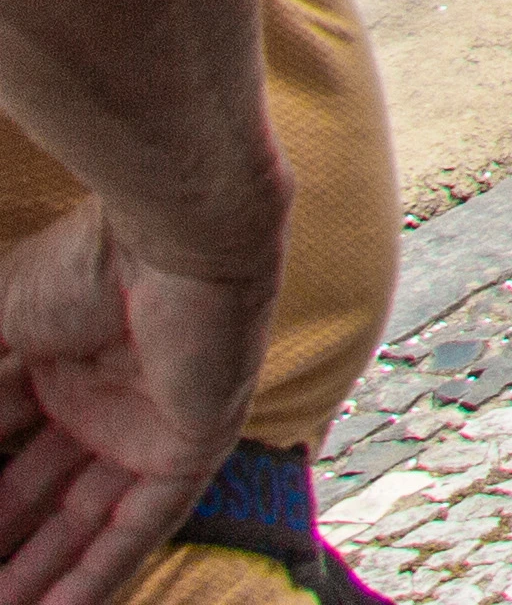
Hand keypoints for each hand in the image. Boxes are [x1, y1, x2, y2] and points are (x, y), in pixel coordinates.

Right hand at [0, 200, 277, 604]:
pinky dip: (101, 569)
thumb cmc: (82, 269)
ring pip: (89, 517)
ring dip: (44, 570)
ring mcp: (151, 424)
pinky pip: (144, 523)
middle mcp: (106, 398)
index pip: (4, 444)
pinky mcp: (193, 445)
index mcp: (60, 363)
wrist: (175, 241)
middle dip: (5, 540)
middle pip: (43, 491)